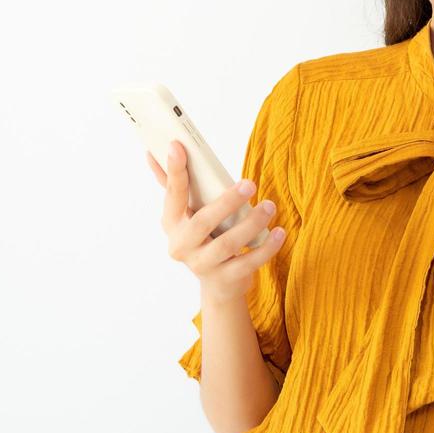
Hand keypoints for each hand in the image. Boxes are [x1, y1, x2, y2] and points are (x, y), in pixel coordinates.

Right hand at [147, 139, 285, 304]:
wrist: (218, 285)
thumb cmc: (204, 238)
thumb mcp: (188, 214)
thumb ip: (175, 186)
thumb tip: (154, 151)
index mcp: (171, 223)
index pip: (172, 194)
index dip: (174, 171)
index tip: (178, 147)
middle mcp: (182, 246)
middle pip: (203, 222)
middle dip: (227, 202)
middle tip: (250, 183)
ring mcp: (202, 265)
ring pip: (228, 243)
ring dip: (252, 222)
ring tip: (269, 206)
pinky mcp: (225, 279)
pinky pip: (248, 263)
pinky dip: (267, 247)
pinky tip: (280, 232)